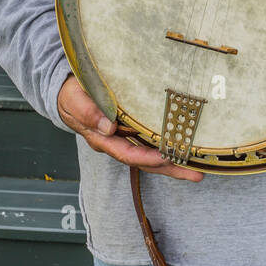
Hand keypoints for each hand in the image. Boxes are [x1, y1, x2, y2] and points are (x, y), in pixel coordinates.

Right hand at [57, 74, 202, 180]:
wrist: (68, 91)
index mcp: (102, 140)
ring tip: (197, 169)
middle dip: (170, 168)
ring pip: (152, 155)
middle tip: (196, 174)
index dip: (147, 157)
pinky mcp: (132, 129)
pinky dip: (168, 147)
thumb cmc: (71, 96)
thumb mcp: (74, 100)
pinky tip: (185, 149)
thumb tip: (108, 127)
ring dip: (174, 163)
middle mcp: (117, 143)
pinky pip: (152, 142)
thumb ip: (88, 112)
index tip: (166, 158)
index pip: (127, 154)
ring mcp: (125, 138)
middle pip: (145, 161)